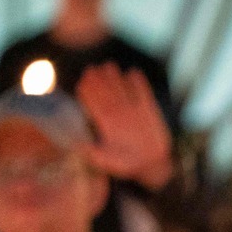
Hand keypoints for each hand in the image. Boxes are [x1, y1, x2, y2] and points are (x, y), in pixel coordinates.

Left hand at [76, 63, 173, 190]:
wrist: (152, 164)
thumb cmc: (127, 164)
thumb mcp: (111, 162)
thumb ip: (97, 156)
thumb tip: (80, 148)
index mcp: (104, 123)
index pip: (93, 103)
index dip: (88, 92)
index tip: (83, 81)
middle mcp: (116, 113)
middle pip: (105, 92)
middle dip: (98, 80)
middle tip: (93, 69)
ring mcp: (132, 110)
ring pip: (121, 89)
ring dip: (115, 78)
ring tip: (110, 67)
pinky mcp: (148, 110)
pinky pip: (143, 93)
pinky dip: (139, 84)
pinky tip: (134, 74)